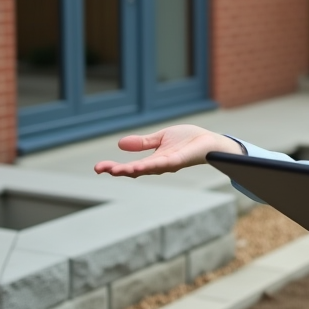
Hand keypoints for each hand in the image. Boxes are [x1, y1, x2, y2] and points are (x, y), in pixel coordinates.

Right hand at [92, 125, 242, 177]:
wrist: (210, 141)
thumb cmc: (188, 140)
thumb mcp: (160, 138)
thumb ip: (143, 143)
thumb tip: (120, 144)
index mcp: (153, 160)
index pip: (130, 166)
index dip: (114, 167)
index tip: (98, 167)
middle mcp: (159, 166)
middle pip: (135, 170)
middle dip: (117, 170)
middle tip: (100, 169)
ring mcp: (170, 164)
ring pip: (147, 169)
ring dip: (131, 170)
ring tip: (115, 170)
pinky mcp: (180, 159)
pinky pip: (164, 164)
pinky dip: (152, 165)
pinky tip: (141, 166)